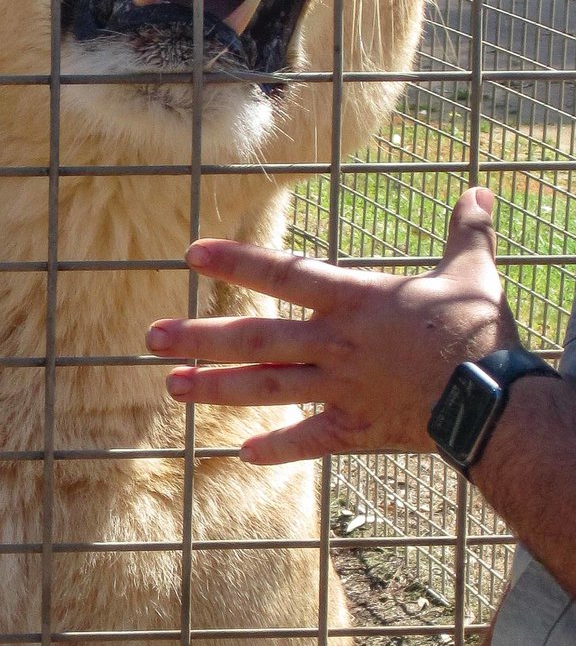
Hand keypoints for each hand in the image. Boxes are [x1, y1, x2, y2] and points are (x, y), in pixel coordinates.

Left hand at [146, 187, 519, 463]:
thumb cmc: (481, 331)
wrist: (493, 399)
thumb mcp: (474, 272)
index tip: (192, 255)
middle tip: (152, 337)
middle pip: (257, 339)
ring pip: (267, 388)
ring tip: (172, 388)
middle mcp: (337, 343)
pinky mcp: (355, 428)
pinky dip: (278, 448)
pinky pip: (309, 440)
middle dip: (201, 338)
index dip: (238, 263)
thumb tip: (480, 193)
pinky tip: (242, 453)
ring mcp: (341, 388)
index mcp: (357, 300)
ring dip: (217, 389)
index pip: (285, 274)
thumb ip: (466, 233)